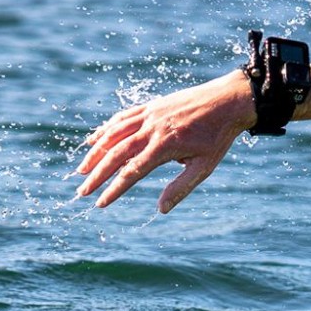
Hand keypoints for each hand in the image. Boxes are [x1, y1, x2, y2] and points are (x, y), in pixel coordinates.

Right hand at [75, 72, 256, 212]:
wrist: (229, 100)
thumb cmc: (218, 136)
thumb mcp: (204, 166)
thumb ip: (181, 187)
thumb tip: (161, 209)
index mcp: (165, 146)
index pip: (131, 172)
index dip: (113, 189)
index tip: (100, 203)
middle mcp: (152, 129)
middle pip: (116, 154)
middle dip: (97, 174)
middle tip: (82, 191)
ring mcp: (150, 115)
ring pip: (114, 134)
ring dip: (95, 152)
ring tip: (81, 170)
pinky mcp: (151, 106)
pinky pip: (122, 117)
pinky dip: (106, 129)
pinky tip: (95, 140)